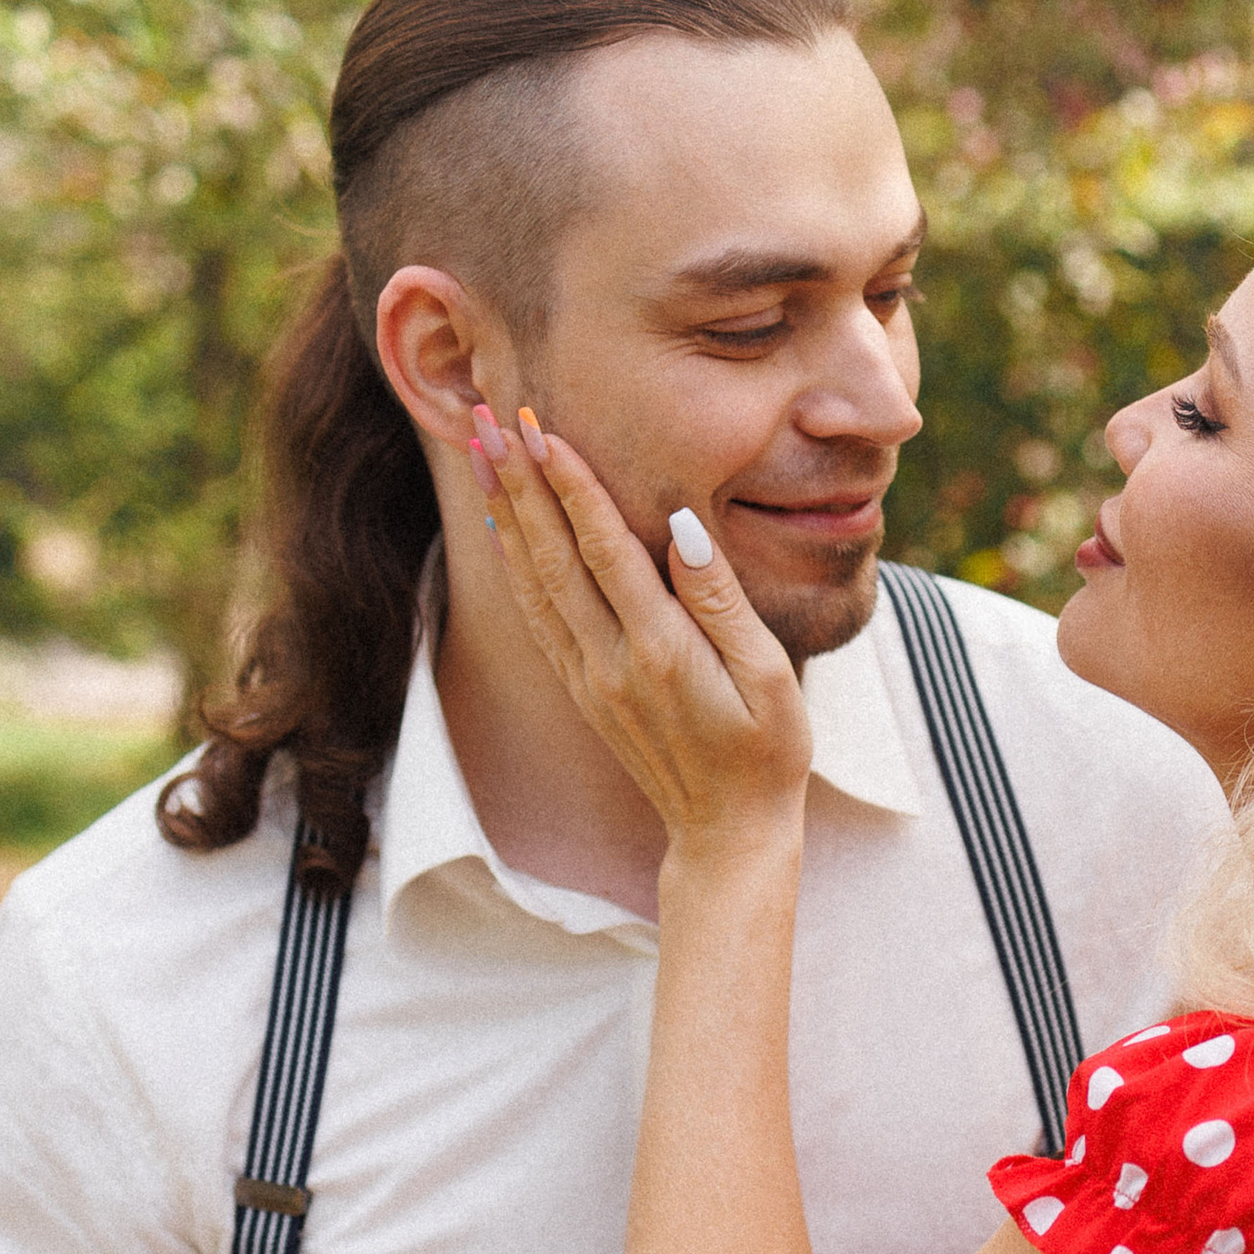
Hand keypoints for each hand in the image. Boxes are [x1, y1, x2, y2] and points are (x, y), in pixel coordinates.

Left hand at [473, 406, 812, 855]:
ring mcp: (589, 678)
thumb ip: (723, 600)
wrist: (727, 833)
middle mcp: (612, 662)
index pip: (605, 550)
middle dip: (521, 482)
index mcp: (663, 652)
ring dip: (507, 513)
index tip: (542, 429)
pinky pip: (537, 616)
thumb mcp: (769, 676)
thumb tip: (683, 527)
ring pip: (534, 582)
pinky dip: (514, 564)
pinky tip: (503, 527)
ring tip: (483, 454)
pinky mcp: (582, 690)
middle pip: (553, 556)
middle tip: (491, 419)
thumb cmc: (767, 751)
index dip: (571, 486)